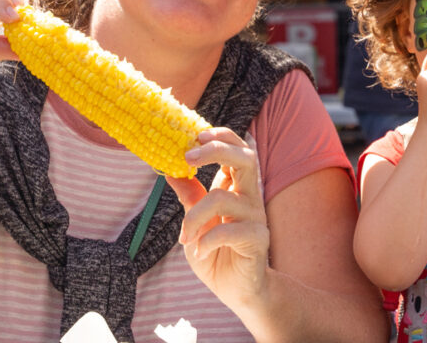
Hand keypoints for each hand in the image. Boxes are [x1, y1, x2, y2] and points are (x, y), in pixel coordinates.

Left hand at [167, 128, 268, 308]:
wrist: (236, 291)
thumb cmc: (216, 254)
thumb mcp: (195, 223)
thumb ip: (189, 197)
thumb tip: (168, 170)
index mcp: (237, 187)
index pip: (237, 149)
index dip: (220, 136)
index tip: (194, 135)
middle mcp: (250, 197)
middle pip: (245, 158)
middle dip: (216, 150)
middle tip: (187, 157)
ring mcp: (256, 217)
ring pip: (222, 198)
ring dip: (194, 216)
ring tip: (185, 238)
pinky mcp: (258, 239)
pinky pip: (228, 231)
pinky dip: (206, 241)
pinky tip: (200, 252)